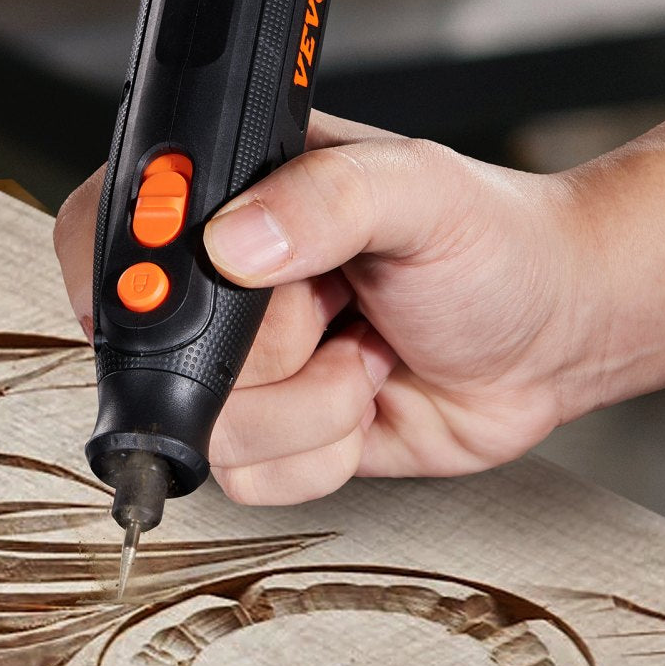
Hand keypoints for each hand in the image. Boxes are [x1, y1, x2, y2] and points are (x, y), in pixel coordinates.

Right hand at [54, 111, 589, 505]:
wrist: (549, 329)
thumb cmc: (489, 240)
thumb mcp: (415, 189)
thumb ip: (326, 199)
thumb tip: (233, 243)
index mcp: (231, 195)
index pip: (114, 233)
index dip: (140, 281)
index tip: (231, 292)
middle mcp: (221, 283)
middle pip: (157, 354)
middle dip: (273, 350)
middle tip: (337, 307)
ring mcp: (243, 364)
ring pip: (209, 429)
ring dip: (311, 405)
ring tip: (362, 349)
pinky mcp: (274, 430)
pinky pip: (251, 477)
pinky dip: (323, 451)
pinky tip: (363, 393)